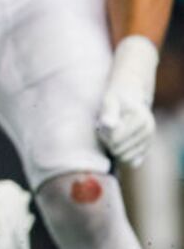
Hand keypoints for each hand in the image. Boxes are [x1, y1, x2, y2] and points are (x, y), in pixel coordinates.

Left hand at [97, 36, 158, 167]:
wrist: (132, 89)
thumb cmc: (114, 93)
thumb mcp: (107, 100)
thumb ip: (106, 115)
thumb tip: (104, 128)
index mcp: (138, 119)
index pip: (115, 142)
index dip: (104, 137)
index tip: (100, 125)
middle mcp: (146, 129)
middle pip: (120, 150)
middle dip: (108, 142)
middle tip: (104, 127)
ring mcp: (147, 137)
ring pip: (127, 156)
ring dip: (115, 148)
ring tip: (111, 133)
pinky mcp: (145, 144)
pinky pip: (134, 159)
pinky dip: (125, 155)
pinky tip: (120, 146)